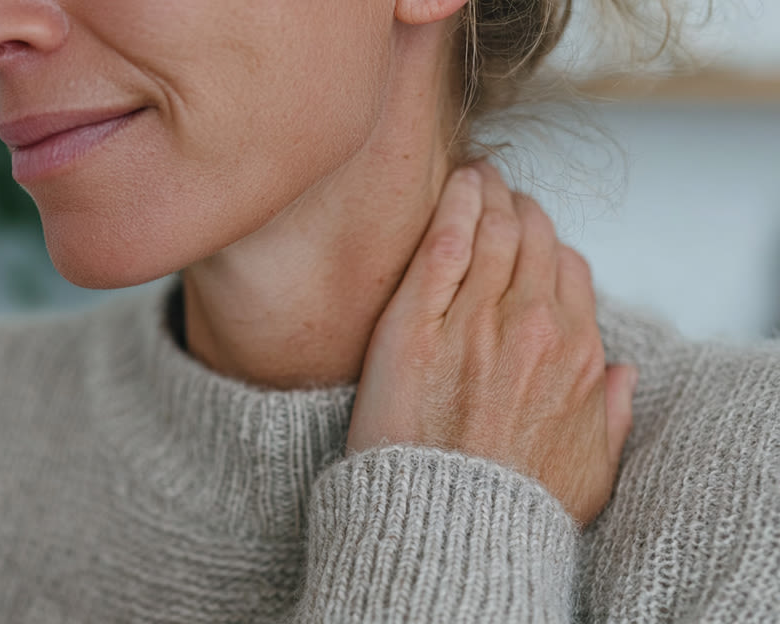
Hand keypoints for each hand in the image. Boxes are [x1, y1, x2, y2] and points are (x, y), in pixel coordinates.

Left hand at [347, 162, 635, 525]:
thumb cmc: (514, 507)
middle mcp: (533, 326)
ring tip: (475, 177)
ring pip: (491, 232)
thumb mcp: (591, 470)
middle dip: (518, 210)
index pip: (569, 271)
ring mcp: (475, 321)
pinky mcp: (417, 324)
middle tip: (498, 192)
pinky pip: (443, 244)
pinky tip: (455, 185)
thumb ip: (612, 415)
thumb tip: (622, 375)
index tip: (528, 238)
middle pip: (531, 241)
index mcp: (578, 355)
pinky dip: (454, 206)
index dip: (548, 248)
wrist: (450, 529)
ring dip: (487, 195)